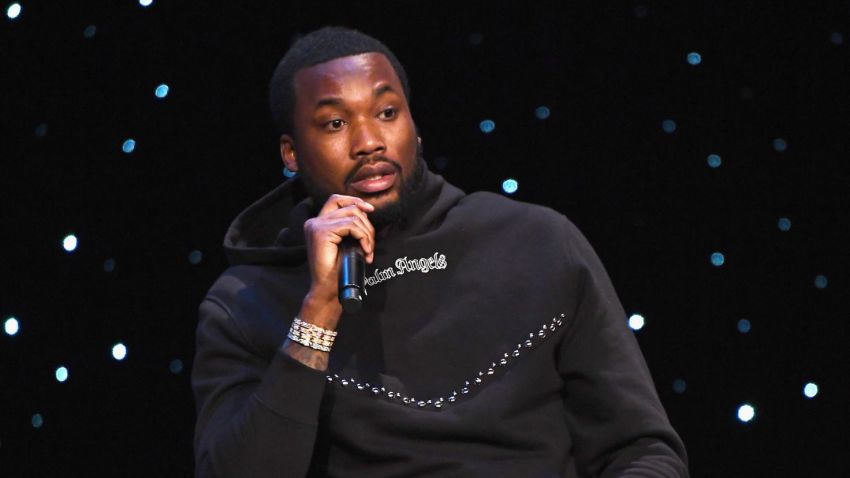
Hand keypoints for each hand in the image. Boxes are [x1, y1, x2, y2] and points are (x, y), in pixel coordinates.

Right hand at [301, 194, 375, 324]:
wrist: (328, 289)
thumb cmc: (338, 270)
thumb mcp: (345, 243)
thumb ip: (349, 227)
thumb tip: (366, 212)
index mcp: (317, 223)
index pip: (336, 200)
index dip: (354, 201)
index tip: (370, 210)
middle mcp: (314, 222)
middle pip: (348, 207)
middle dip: (366, 223)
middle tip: (370, 243)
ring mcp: (316, 226)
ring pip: (353, 216)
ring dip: (367, 233)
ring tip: (368, 250)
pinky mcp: (322, 232)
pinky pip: (351, 225)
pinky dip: (363, 237)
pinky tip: (365, 250)